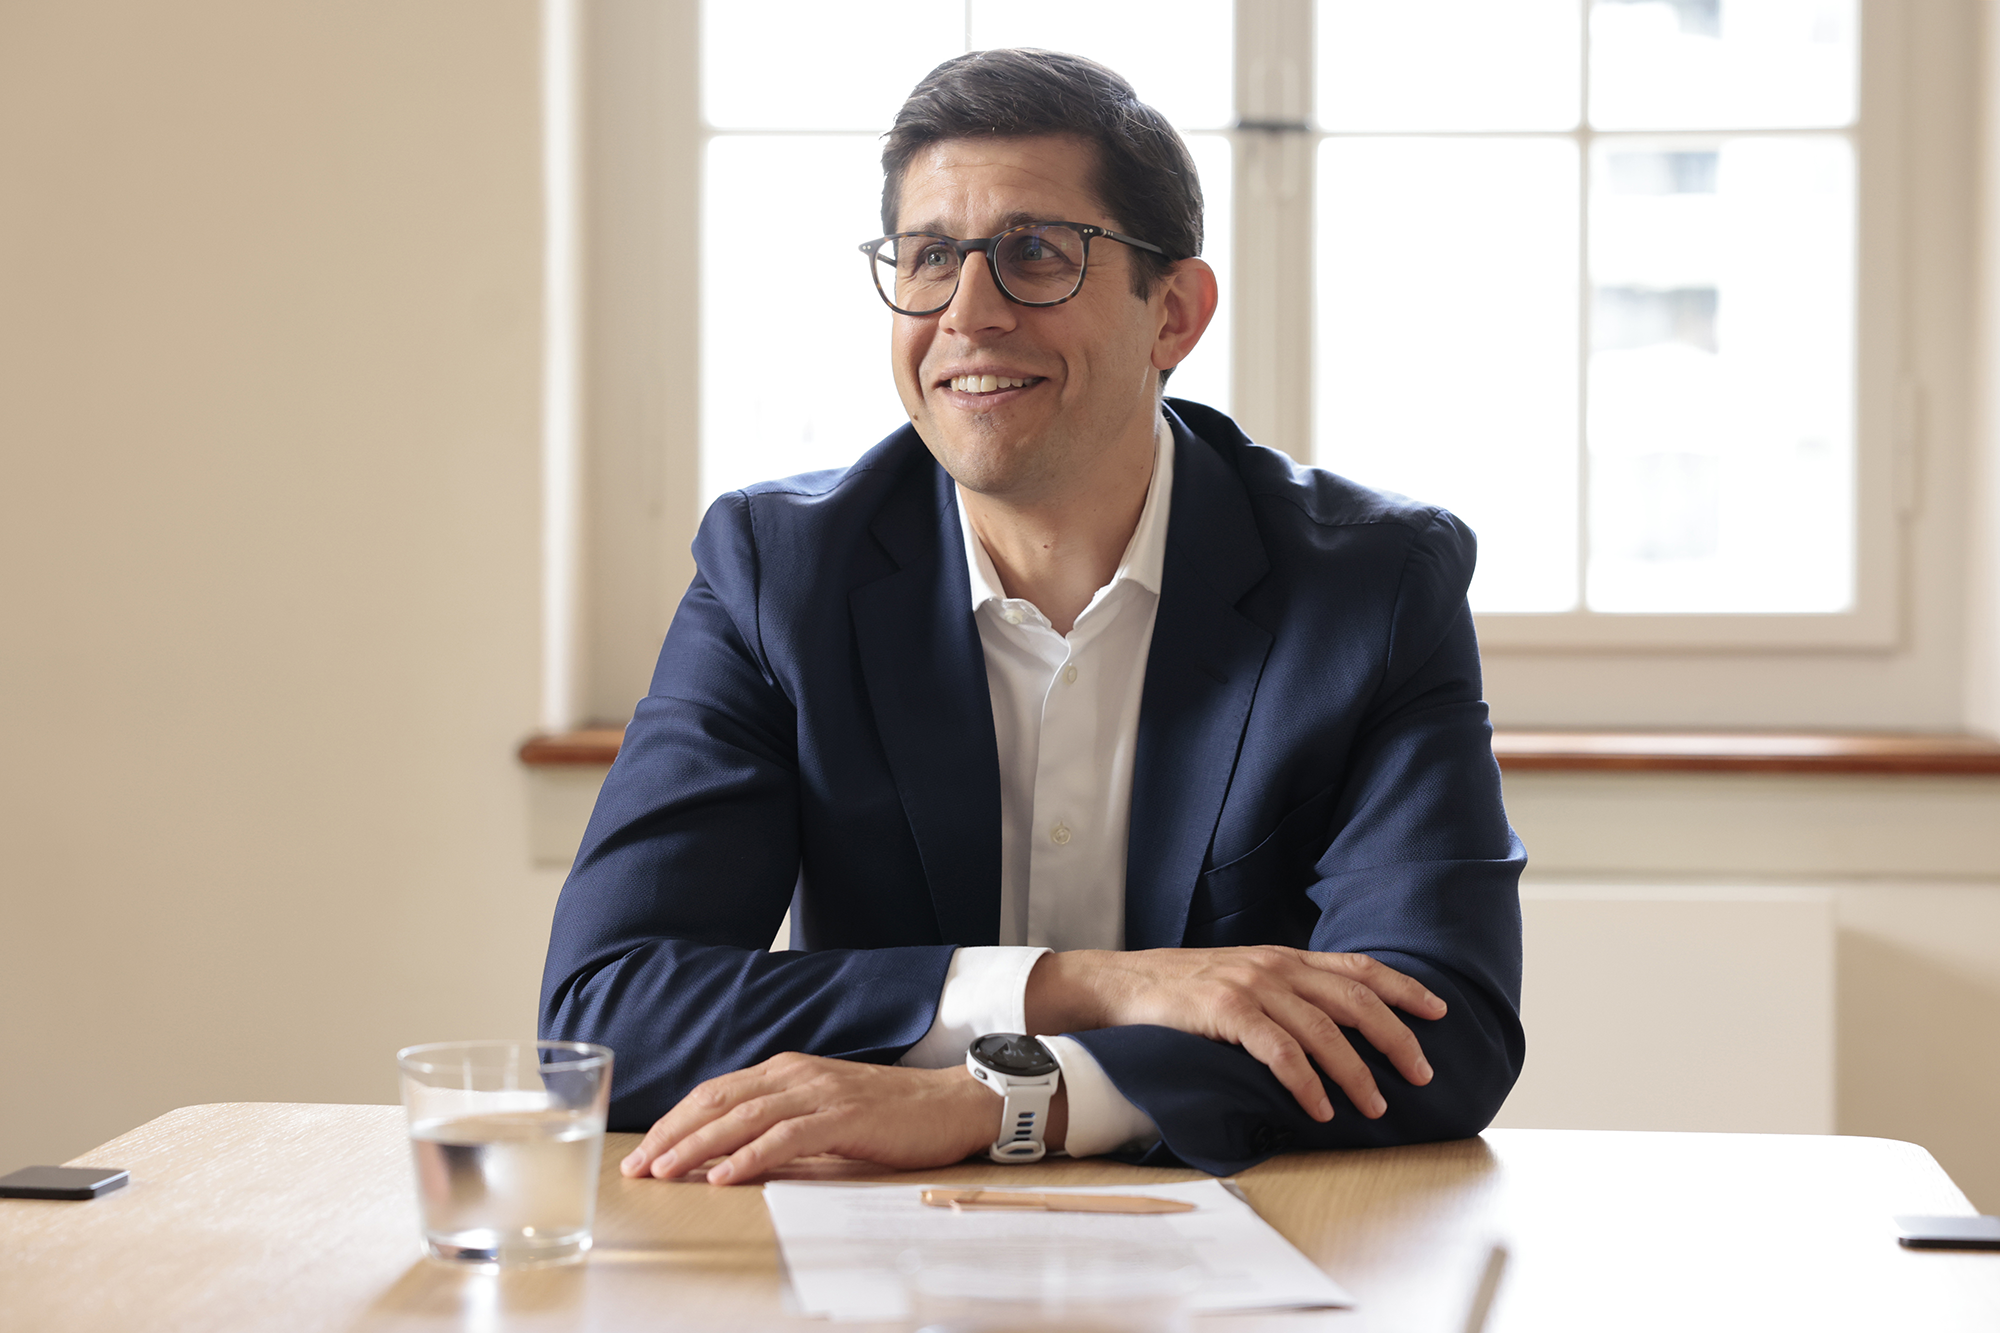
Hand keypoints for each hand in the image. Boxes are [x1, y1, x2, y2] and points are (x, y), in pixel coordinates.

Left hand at [620, 1054, 1050, 1184]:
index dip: (676, 1121)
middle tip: (638, 1166)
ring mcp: (820, 1092)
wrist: (953, 1103)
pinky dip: (750, 1155)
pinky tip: (724, 1175)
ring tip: (665, 1172)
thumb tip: (731, 1157)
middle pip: (718, 1101)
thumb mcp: (825, 1113)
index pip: (716, 1093)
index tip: (644, 1151)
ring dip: (698, 1146)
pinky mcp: (844, 1116)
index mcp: (787, 1071)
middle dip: (672, 1134)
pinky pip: (786, 1136)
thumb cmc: (889, 1116)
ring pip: (743, 1117)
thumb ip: (782, 1125)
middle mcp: (796, 1074)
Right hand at [1026, 947, 1445, 1122]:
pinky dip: (1306, 1082)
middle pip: (1355, 999)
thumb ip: (1284, 991)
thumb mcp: (1242, 978)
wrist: (1122, 985)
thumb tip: (1331, 1024)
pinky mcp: (1226, 1012)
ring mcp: (1252, 986)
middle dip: (1397, 1037)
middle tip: (1422, 1074)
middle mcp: (1275, 965)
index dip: (1402, 988)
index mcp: (1284, 957)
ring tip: (1377, 1106)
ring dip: (1356, 1072)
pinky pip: (1279, 1051)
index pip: (1358, 967)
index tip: (1438, 1010)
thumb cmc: (1183, 990)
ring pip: (1324, 1030)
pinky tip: (1320, 1108)